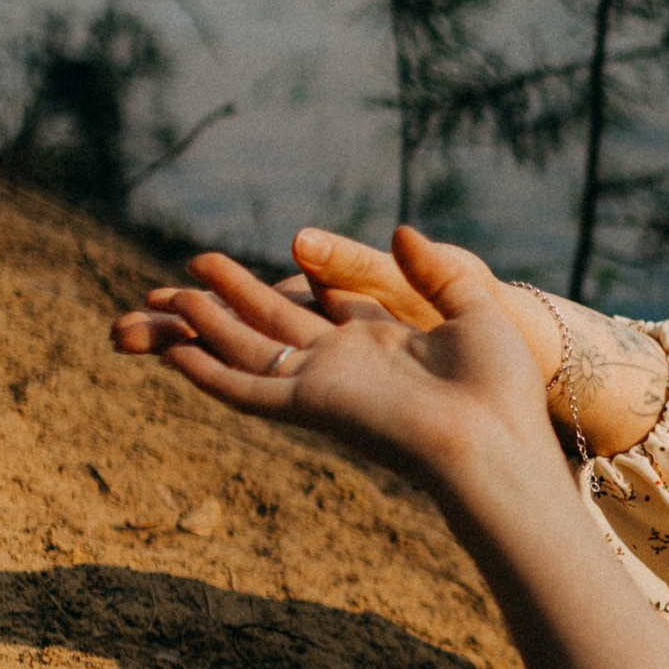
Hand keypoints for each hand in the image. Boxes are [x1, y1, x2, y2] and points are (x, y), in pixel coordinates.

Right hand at [110, 246, 555, 492]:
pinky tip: (177, 353)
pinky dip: (211, 372)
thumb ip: (434, 270)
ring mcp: (324, 386)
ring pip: (250, 351)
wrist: (497, 437)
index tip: (264, 265)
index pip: (316, 305)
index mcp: (382, 343)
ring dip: (210, 323)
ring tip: (168, 294)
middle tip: (186, 270)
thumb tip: (400, 231)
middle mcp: (346, 365)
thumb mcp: (474, 308)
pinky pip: (248, 390)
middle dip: (227, 297)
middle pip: (270, 325)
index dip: (283, 283)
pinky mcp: (311, 406)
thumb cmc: (500, 386)